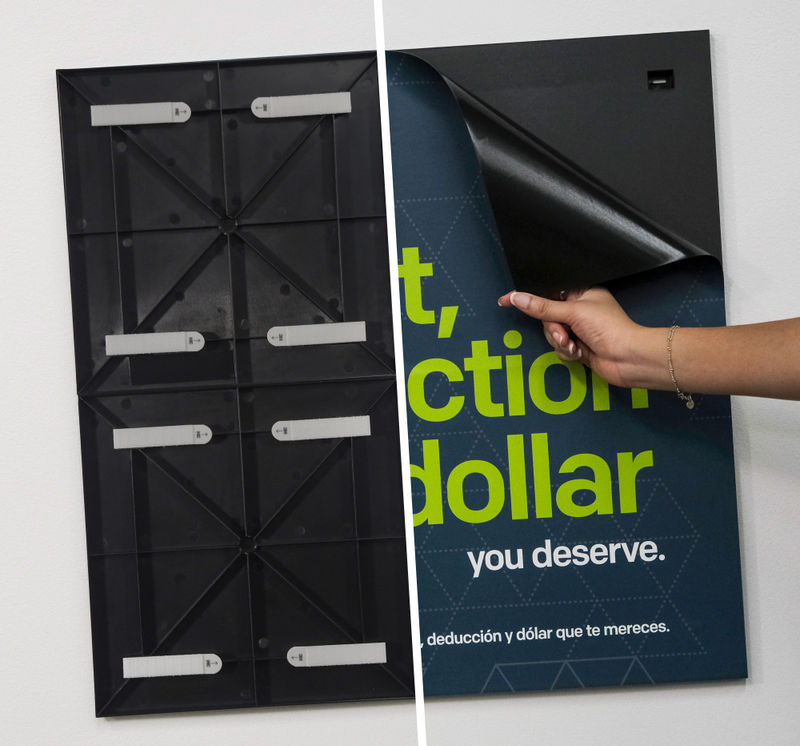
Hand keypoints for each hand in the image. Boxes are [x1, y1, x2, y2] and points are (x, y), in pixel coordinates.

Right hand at [498, 288, 649, 388]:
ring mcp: (578, 329)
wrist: (628, 359)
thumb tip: (516, 298)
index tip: (506, 300)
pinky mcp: (578, 347)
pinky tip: (580, 353)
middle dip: (553, 329)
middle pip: (546, 317)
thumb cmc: (610, 328)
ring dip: (560, 342)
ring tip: (575, 346)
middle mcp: (579, 310)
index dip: (530, 298)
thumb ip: (542, 307)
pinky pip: (559, 348)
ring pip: (551, 334)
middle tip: (564, 334)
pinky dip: (566, 352)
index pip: (548, 292)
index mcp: (581, 293)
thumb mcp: (573, 313)